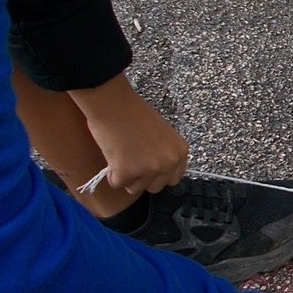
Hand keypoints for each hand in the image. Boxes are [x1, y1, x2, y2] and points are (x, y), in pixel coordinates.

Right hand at [70, 74, 188, 194]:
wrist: (113, 104)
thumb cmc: (134, 114)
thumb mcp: (162, 134)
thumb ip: (164, 153)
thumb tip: (157, 173)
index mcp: (180, 152)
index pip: (173, 178)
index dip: (158, 175)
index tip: (148, 169)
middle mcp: (169, 163)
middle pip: (155, 187)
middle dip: (142, 179)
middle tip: (131, 161)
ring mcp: (149, 169)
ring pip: (135, 188)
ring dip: (126, 177)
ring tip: (121, 156)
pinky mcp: (128, 173)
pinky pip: (117, 184)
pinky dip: (111, 174)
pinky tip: (112, 156)